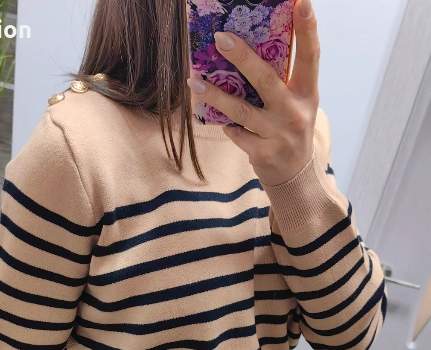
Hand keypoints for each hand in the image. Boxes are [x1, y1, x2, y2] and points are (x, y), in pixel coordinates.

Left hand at [187, 0, 319, 186]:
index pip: (310, 56)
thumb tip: (247, 46)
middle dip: (242, 57)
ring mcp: (278, 134)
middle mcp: (295, 111)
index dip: (307, 28)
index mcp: (307, 92)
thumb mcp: (298, 102)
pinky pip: (236, 134)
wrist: (295, 176)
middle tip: (220, 38)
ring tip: (194, 81)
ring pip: (241, 110)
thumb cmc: (291, 128)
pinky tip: (215, 118)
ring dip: (215, 95)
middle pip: (266, 79)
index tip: (300, 2)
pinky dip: (225, 125)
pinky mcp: (263, 153)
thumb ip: (283, 79)